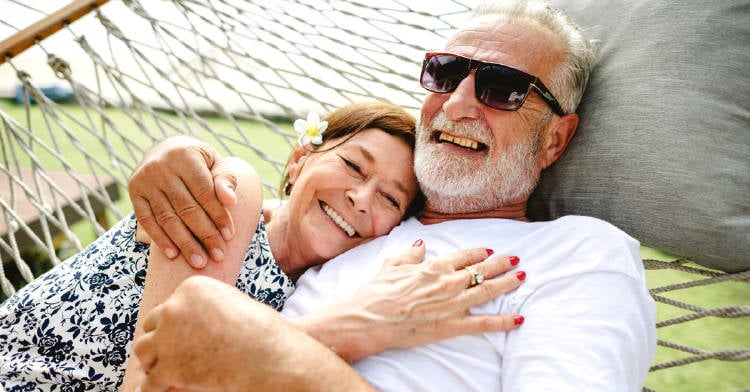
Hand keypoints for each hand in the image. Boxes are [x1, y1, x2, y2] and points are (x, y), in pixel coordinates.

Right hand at [129, 136, 236, 266]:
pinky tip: (173, 255)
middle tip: (218, 256)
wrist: (165, 149)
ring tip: (199, 262)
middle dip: (205, 235)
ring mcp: (145, 180)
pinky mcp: (133, 192)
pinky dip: (160, 239)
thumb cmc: (198, 161)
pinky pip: (147, 220)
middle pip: (186, 208)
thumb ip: (225, 179)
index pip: (204, 192)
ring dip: (184, 243)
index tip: (230, 236)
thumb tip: (231, 201)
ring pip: (167, 218)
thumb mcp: (214, 162)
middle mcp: (161, 166)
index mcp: (185, 155)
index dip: (218, 215)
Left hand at [134, 276, 374, 391]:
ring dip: (154, 361)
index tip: (186, 337)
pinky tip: (162, 389)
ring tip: (166, 371)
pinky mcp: (169, 369)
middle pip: (151, 325)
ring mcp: (168, 339)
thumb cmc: (259, 330)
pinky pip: (150, 382)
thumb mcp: (229, 303)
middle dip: (162, 339)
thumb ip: (203, 306)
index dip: (175, 324)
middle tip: (174, 354)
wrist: (271, 355)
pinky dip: (154, 388)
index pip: (168, 306)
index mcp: (189, 288)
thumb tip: (178, 321)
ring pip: (143, 351)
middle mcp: (174, 309)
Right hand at [294, 241, 525, 361]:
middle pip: (481, 270)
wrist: (369, 319)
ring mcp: (452, 304)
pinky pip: (483, 323)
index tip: (488, 250)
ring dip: (507, 283)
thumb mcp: (391, 265)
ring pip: (488, 291)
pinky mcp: (451, 326)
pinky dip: (503, 321)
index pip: (463, 256)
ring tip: (522, 276)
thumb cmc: (376, 292)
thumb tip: (421, 245)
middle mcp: (448, 282)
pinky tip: (519, 319)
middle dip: (501, 263)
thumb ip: (410, 254)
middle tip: (516, 258)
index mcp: (433, 266)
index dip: (478, 252)